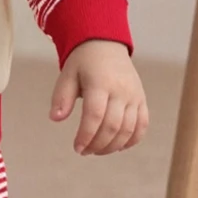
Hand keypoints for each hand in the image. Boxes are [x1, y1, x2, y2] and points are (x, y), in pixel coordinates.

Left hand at [50, 39, 147, 154]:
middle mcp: (121, 90)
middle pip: (112, 126)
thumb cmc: (83, 62)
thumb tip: (55, 119)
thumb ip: (62, 97)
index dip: (86, 136)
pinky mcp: (141, 100)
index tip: (77, 148)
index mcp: (100, 83)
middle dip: (97, 144)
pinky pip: (142, 124)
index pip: (94, 116)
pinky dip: (132, 140)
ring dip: (113, 146)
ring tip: (97, 150)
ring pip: (128, 129)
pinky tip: (118, 147)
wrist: (106, 45)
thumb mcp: (67, 75)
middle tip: (84, 151)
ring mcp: (134, 96)